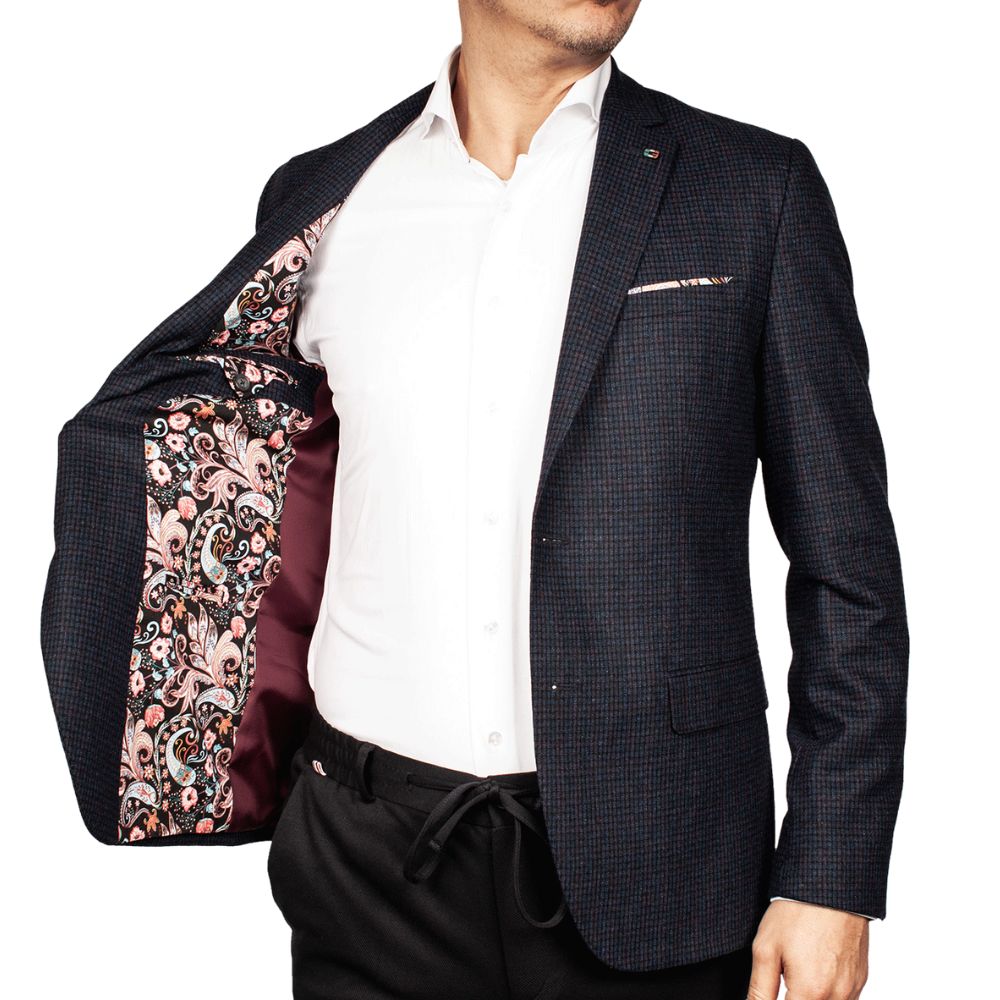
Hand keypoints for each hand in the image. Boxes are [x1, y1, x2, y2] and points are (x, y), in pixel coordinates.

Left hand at [748, 899, 868, 999]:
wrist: (830, 885)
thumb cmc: (797, 912)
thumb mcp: (766, 949)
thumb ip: (760, 991)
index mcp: (810, 993)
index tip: (773, 990)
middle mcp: (837, 997)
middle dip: (794, 997)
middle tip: (784, 979)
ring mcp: (852, 989)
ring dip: (810, 997)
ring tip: (798, 971)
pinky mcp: (860, 979)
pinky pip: (843, 999)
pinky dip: (827, 993)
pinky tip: (813, 971)